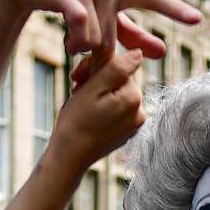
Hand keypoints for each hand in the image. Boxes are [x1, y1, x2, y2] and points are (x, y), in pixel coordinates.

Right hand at [0, 0, 199, 61]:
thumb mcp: (102, 10)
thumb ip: (131, 31)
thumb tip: (162, 52)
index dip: (175, 9)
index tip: (197, 19)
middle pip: (112, 38)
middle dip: (98, 56)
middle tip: (84, 61)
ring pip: (94, 38)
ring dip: (82, 49)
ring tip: (71, 44)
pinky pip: (79, 27)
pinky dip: (76, 41)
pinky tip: (70, 44)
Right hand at [46, 46, 146, 171]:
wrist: (69, 157)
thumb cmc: (76, 122)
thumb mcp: (93, 88)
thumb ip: (117, 67)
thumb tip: (138, 52)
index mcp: (133, 98)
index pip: (119, 65)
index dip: (96, 66)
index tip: (78, 76)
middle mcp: (139, 111)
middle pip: (119, 80)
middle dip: (97, 79)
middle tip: (76, 88)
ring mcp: (134, 124)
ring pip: (116, 93)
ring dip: (97, 92)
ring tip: (81, 102)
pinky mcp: (126, 132)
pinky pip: (116, 109)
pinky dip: (102, 107)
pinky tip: (89, 114)